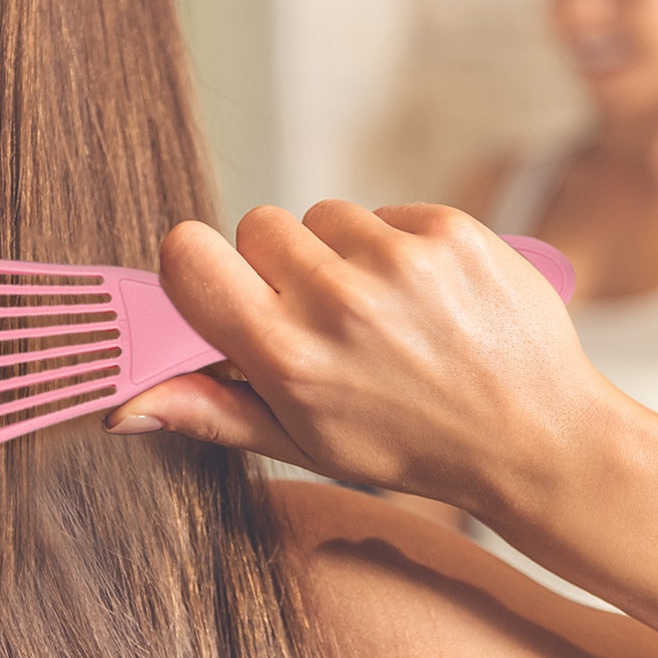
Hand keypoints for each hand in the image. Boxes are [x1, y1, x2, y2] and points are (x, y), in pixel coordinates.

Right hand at [106, 200, 599, 515]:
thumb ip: (207, 412)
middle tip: (315, 313)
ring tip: (377, 309)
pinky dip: (390, 244)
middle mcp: (337, 300)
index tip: (219, 287)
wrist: (535, 436)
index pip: (187, 255)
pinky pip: (381, 211)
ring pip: (319, 214)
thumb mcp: (299, 444)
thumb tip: (122, 406)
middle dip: (273, 262)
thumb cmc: (407, 445)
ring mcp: (397, 259)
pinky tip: (418, 294)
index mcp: (287, 356)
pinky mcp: (447, 230)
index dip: (193, 264)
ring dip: (335, 253)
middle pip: (254, 223)